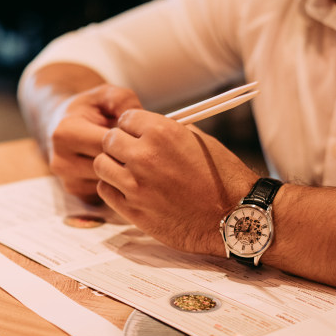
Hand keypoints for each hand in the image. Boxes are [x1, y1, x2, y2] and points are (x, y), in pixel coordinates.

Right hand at [45, 84, 141, 201]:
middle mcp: (61, 161)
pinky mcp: (77, 193)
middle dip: (127, 156)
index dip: (128, 139)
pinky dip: (117, 180)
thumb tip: (141, 119)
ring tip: (128, 154)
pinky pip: (107, 191)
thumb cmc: (89, 109)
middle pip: (109, 166)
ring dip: (124, 170)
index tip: (137, 133)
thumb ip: (123, 101)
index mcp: (65, 134)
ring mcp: (67, 180)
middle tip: (139, 146)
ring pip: (110, 181)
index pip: (107, 145)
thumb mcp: (105, 95)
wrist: (64, 125)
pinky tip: (118, 166)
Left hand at [94, 109, 257, 254]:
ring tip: (128, 171)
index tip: (138, 134)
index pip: (125, 118)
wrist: (233, 217)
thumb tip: (145, 127)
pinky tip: (129, 188)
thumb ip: (167, 131)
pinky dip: (113, 187)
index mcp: (162, 132)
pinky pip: (105, 190)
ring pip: (101, 164)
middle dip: (119, 144)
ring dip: (112, 165)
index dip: (132, 126)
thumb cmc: (222, 177)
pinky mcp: (132, 210)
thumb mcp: (198, 141)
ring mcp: (135, 185)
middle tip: (132, 153)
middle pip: (109, 140)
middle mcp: (144, 156)